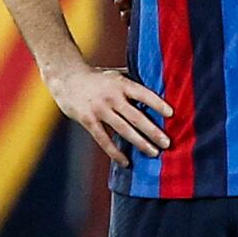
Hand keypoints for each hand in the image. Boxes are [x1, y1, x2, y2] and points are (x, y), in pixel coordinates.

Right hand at [48, 59, 173, 163]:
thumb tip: (160, 87)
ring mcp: (99, 109)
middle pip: (136, 117)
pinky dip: (114, 152)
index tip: (172, 114)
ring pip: (123, 130)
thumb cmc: (97, 77)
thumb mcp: (117, 74)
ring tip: (154, 153)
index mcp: (122, 84)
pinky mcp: (87, 120)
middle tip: (167, 143)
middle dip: (153, 131)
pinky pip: (103, 139)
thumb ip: (134, 83)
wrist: (66, 77)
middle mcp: (112, 97)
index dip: (158, 104)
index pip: (144, 94)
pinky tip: (125, 162)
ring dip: (140, 143)